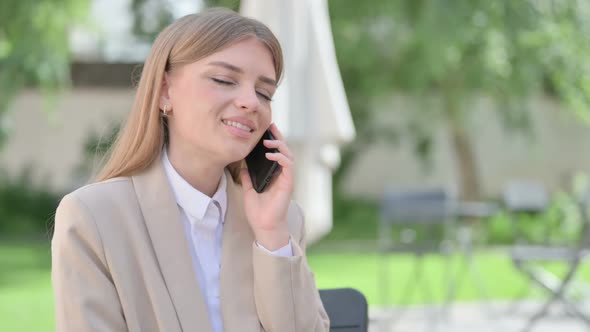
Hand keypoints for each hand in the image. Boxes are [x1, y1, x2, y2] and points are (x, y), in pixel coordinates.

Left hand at [240, 123, 293, 250]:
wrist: (264, 227)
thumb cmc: (258, 212)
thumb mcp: (249, 190)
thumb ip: (247, 177)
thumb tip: (242, 164)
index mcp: (274, 175)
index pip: (276, 153)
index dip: (273, 140)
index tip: (266, 130)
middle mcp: (282, 175)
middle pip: (284, 150)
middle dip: (278, 137)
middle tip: (270, 126)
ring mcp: (286, 178)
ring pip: (288, 155)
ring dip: (279, 145)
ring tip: (267, 141)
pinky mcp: (288, 183)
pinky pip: (288, 165)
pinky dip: (280, 157)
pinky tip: (271, 154)